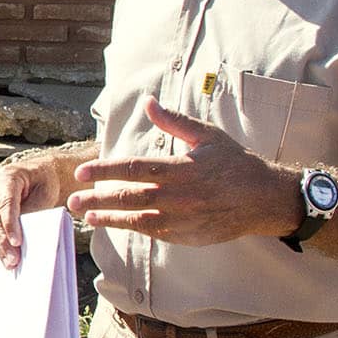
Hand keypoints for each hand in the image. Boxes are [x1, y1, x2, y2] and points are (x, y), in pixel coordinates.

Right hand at [0, 156, 65, 269]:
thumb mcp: (45, 193)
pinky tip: (4, 257)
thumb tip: (23, 237)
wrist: (38, 174)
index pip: (6, 203)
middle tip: (13, 261)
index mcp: (6, 176)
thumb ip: (32, 211)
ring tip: (10, 264)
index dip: (10, 224)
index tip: (17, 243)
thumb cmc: (44, 182)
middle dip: (3, 241)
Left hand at [66, 96, 295, 246]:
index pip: (134, 169)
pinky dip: (130, 228)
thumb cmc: (235, 164)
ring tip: (85, 214)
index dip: (106, 171)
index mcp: (181, 168)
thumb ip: (174, 121)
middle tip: (72, 198)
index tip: (83, 173)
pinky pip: (153, 233)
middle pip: (129, 197)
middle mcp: (179, 195)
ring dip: (108, 217)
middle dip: (97, 198)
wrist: (265, 199)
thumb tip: (148, 102)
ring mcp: (182, 218)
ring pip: (137, 219)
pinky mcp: (187, 235)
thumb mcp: (207, 136)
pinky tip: (112, 224)